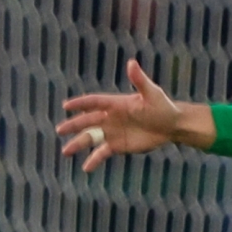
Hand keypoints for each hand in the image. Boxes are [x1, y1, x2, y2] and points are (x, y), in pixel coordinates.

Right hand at [57, 60, 204, 170]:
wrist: (171, 126)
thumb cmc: (162, 106)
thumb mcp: (152, 93)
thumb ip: (139, 80)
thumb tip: (132, 63)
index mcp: (115, 103)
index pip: (93, 102)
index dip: (80, 104)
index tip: (66, 106)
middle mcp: (110, 117)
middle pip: (87, 121)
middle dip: (73, 125)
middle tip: (60, 130)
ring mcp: (112, 132)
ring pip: (91, 138)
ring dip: (78, 144)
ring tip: (65, 152)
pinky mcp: (118, 146)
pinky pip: (102, 153)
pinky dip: (94, 159)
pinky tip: (86, 168)